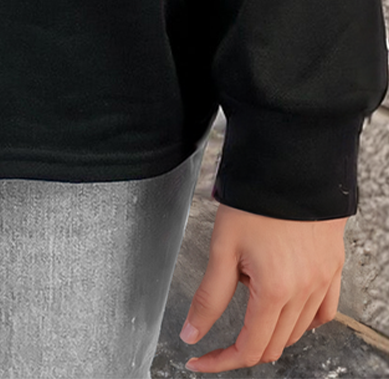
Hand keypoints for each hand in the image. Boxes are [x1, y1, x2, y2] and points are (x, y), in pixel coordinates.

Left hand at [180, 203, 346, 370]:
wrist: (292, 165)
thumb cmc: (255, 200)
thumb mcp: (223, 246)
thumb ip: (208, 296)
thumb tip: (192, 333)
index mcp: (275, 291)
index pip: (249, 349)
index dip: (221, 361)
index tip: (199, 360)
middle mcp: (304, 292)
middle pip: (273, 345)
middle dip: (242, 347)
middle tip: (216, 334)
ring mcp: (323, 281)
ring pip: (297, 332)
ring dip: (270, 330)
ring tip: (248, 293)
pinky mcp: (333, 268)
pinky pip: (323, 312)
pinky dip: (303, 319)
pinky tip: (284, 307)